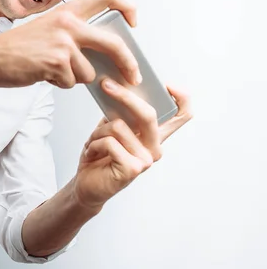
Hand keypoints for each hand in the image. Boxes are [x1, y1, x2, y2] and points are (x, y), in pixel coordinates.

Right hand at [0, 0, 141, 87]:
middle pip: (113, 43)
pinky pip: (72, 82)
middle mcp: (68, 23)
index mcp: (68, 11)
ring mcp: (63, 44)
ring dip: (75, 77)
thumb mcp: (48, 28)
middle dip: (128, 63)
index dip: (127, 7)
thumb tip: (104, 55)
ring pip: (89, 72)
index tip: (133, 23)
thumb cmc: (16, 47)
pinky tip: (43, 74)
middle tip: (132, 75)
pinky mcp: (56, 63)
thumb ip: (74, 34)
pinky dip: (60, 84)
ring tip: (52, 69)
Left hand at [73, 79, 192, 209]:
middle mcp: (154, 147)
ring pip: (120, 126)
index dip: (181, 98)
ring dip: (98, 131)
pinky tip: (92, 153)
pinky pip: (110, 142)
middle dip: (125, 96)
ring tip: (93, 142)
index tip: (167, 85)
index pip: (182, 115)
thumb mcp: (111, 127)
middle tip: (106, 84)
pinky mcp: (133, 169)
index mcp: (154, 136)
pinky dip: (94, 144)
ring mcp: (146, 159)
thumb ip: (120, 112)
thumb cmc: (100, 154)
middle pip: (149, 114)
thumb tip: (117, 85)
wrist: (86, 184)